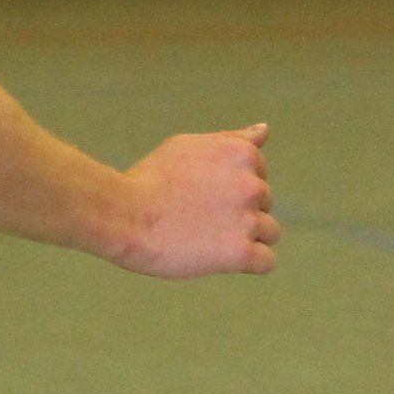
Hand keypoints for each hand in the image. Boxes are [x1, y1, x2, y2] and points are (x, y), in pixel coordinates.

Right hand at [116, 125, 279, 277]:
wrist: (124, 215)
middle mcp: (252, 184)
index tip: (204, 193)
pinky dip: (248, 262)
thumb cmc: (150, 179)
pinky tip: (220, 257)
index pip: (260, 173)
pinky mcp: (240, 253)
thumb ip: (231, 140)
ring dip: (246, 236)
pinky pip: (266, 261)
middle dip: (239, 210)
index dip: (232, 186)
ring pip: (269, 232)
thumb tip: (264, 131)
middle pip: (265, 203)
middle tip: (199, 216)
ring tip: (208, 237)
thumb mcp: (189, 146)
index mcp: (242, 154)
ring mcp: (248, 220)